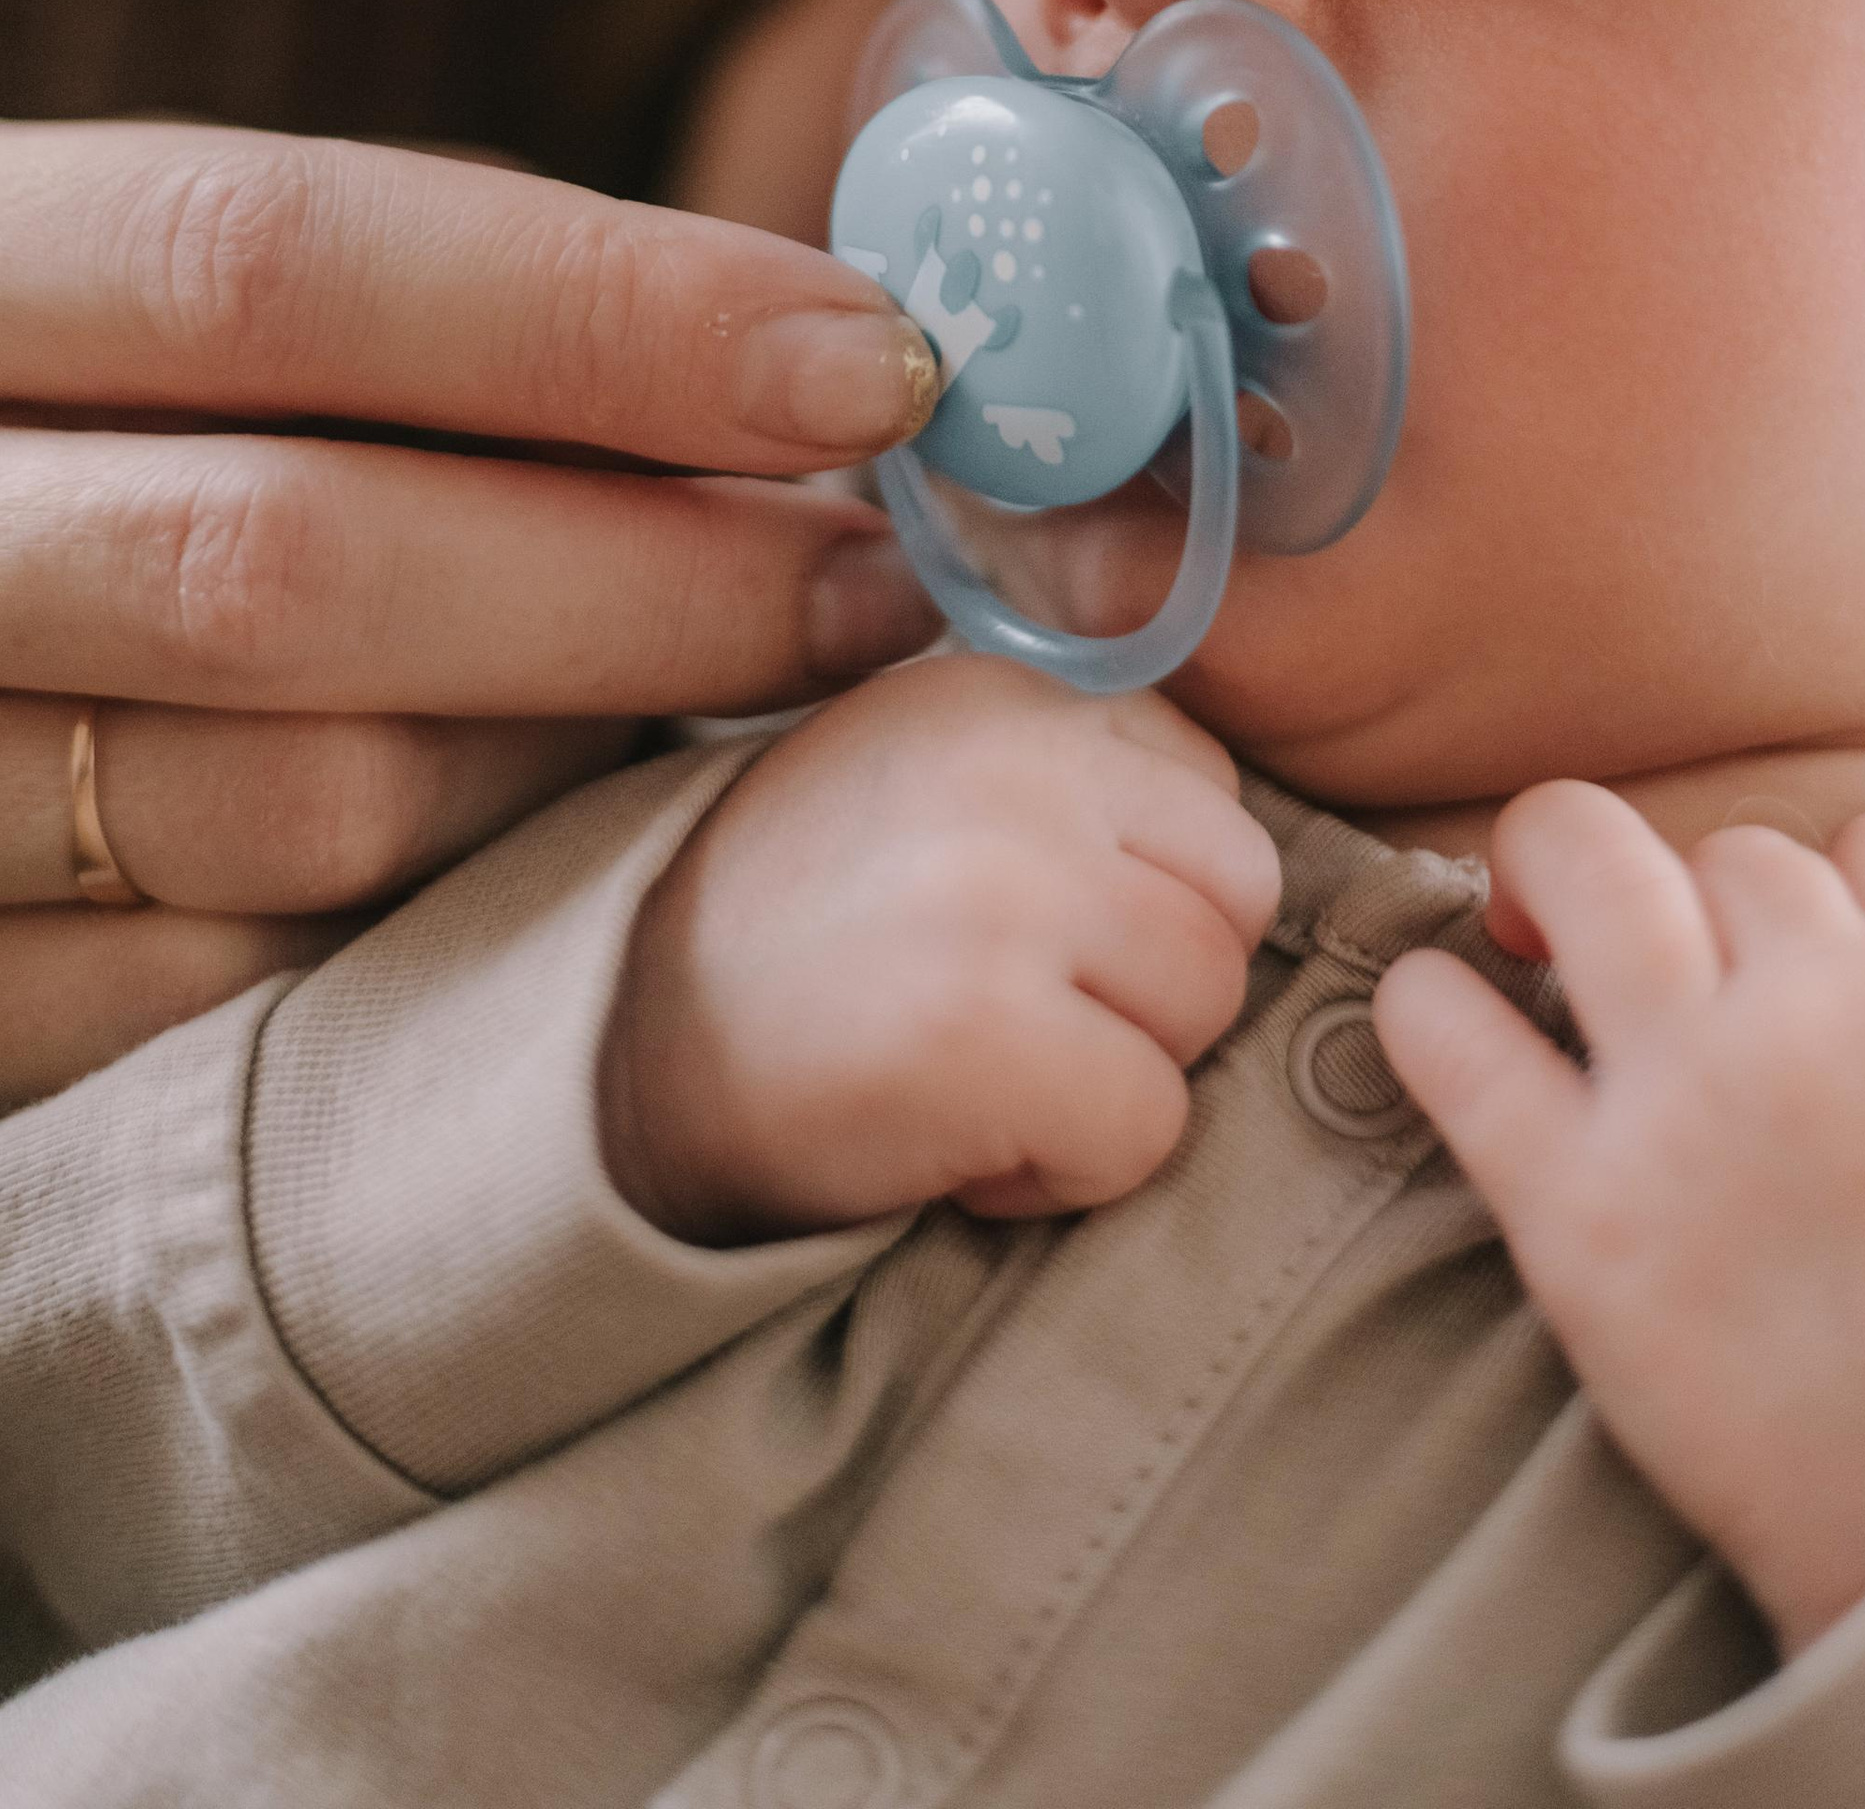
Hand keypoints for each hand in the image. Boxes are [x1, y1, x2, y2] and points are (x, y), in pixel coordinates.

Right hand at [0, 114, 941, 1120]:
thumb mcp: (153, 309)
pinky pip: (234, 1005)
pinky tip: (533, 854)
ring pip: (284, 812)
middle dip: (644, 581)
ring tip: (709, 707)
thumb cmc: (67, 443)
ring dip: (563, 761)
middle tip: (873, 585)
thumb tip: (776, 345)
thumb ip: (405, 311)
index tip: (864, 361)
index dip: (593, 311)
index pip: (260, 264)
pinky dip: (436, 934)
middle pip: (281, 565)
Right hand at [600, 654, 1282, 1242]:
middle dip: (1156, 988)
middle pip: (1237, 898)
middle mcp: (1015, 765)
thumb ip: (1078, 780)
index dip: (1146, 897)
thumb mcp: (932, 783)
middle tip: (1024, 1020)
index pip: (1213, 796)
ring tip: (987, 1074)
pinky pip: (1148, 1130)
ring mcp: (1005, 892)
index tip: (1033, 939)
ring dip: (1117, 1078)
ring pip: (1209, 1009)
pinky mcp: (989, 1035)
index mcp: (1007, 691)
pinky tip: (968, 1145)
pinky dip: (1070, 1173)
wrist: (618, 1060)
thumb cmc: (804, 935)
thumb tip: (1246, 868)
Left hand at [1375, 787, 1864, 1654]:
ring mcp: (1691, 1098)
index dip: (1844, 892)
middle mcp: (1821, 1006)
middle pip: (1732, 850)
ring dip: (1560, 883)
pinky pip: (1454, 1034)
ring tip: (1533, 932)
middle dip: (1704, 891)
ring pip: (1593, 865)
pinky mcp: (1576, 1207)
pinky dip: (1426, 1006)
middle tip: (1661, 940)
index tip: (1820, 960)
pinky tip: (1438, 1018)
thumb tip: (1855, 907)